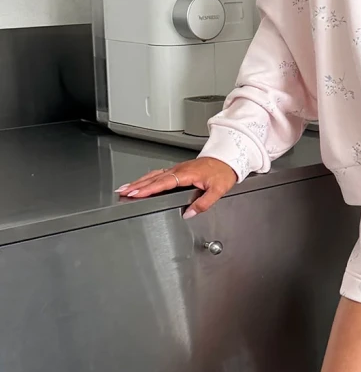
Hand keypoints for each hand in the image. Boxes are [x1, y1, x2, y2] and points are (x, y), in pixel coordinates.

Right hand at [116, 157, 238, 218]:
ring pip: (153, 175)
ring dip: (138, 181)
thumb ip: (203, 203)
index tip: (136, 193)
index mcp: (187, 174)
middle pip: (153, 178)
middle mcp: (179, 170)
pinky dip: (146, 178)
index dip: (148, 189)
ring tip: (125, 188)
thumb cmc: (223, 172)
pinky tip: (140, 182)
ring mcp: (177, 168)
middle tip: (122, 192)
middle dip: (136, 185)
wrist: (227, 158)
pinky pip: (158, 173)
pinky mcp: (178, 169)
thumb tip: (190, 213)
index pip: (163, 183)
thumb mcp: (218, 190)